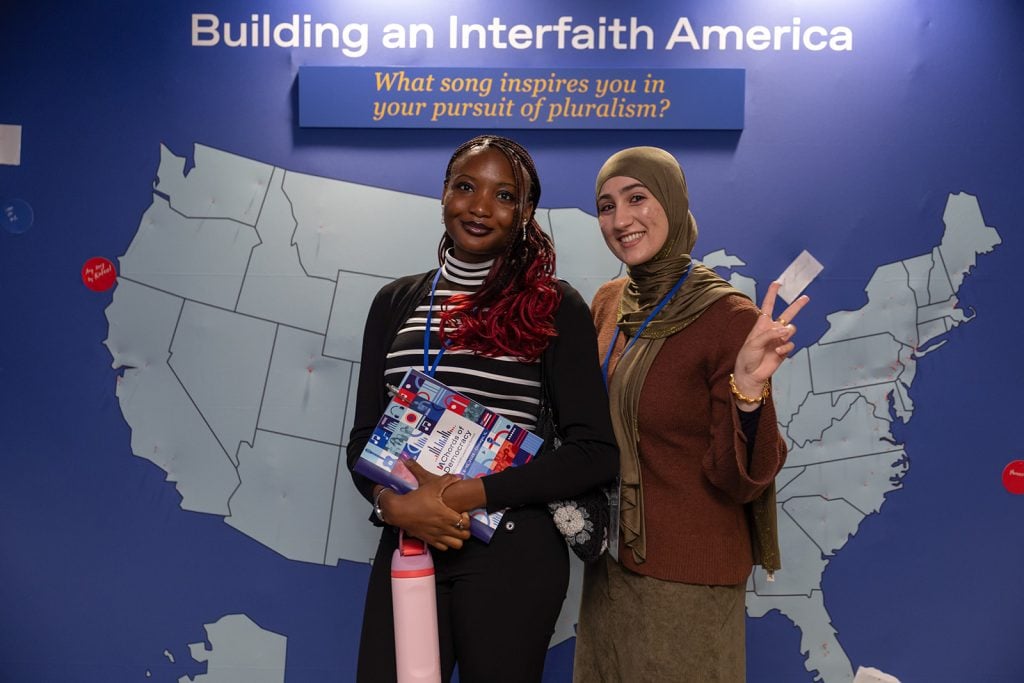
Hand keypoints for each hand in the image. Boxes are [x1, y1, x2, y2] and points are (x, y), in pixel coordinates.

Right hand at [379, 464, 470, 550]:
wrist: (399, 511)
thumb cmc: (415, 498)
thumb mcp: (432, 485)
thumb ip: (447, 480)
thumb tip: (458, 477)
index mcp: (446, 516)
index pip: (466, 524)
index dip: (467, 519)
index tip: (462, 512)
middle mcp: (443, 528)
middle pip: (464, 536)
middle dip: (465, 529)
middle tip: (460, 521)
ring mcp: (436, 536)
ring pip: (456, 545)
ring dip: (458, 537)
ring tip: (454, 529)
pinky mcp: (429, 540)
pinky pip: (444, 547)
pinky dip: (446, 542)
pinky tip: (443, 534)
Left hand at [732, 281, 809, 405]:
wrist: (750, 374)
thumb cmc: (747, 357)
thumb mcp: (754, 343)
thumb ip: (769, 334)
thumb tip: (785, 330)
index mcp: (762, 324)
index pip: (768, 306)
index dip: (772, 294)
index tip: (777, 283)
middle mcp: (772, 330)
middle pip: (787, 314)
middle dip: (797, 306)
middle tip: (806, 297)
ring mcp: (779, 340)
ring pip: (791, 329)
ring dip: (787, 333)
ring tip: (778, 342)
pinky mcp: (784, 350)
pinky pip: (790, 343)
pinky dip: (786, 347)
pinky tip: (778, 352)